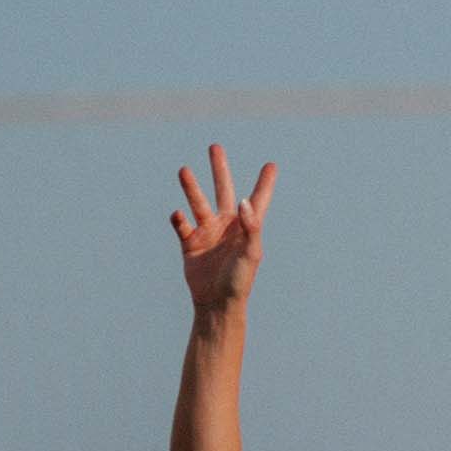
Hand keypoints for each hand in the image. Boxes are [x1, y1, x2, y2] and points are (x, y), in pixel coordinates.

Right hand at [171, 144, 275, 317]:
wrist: (217, 303)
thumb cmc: (240, 280)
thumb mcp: (251, 253)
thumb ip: (251, 227)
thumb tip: (245, 201)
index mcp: (246, 227)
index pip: (258, 200)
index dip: (265, 183)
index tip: (272, 165)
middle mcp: (226, 225)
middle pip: (223, 190)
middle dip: (219, 169)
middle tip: (215, 147)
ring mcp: (207, 232)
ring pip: (197, 203)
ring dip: (191, 187)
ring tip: (184, 170)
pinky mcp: (190, 243)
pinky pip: (182, 225)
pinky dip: (179, 219)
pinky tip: (178, 215)